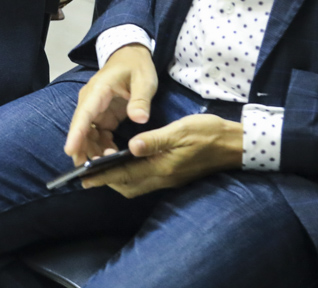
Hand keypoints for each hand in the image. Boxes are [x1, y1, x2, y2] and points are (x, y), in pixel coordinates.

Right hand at [64, 44, 157, 164]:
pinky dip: (102, 148)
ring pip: (87, 136)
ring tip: (108, 166)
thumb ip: (140, 99)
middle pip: (81, 129)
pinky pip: (96, 136)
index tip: (70, 151)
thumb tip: (139, 118)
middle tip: (93, 170)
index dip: (76, 134)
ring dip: (93, 151)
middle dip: (84, 150)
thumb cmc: (136, 66)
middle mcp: (90, 102)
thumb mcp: (144, 80)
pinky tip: (112, 158)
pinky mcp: (101, 118)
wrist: (130, 56)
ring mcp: (94, 111)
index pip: (84, 114)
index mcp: (98, 91)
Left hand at [80, 114, 242, 197]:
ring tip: (102, 167)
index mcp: (162, 167)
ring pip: (136, 185)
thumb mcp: (181, 130)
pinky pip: (146, 181)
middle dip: (107, 181)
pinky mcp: (173, 175)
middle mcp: (163, 178)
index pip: (126, 174)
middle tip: (87, 172)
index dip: (103, 176)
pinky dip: (131, 175)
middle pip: (128, 186)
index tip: (83, 177)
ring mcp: (169, 179)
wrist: (235, 145)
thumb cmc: (208, 133)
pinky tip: (126, 162)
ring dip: (118, 179)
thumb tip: (131, 146)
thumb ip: (155, 139)